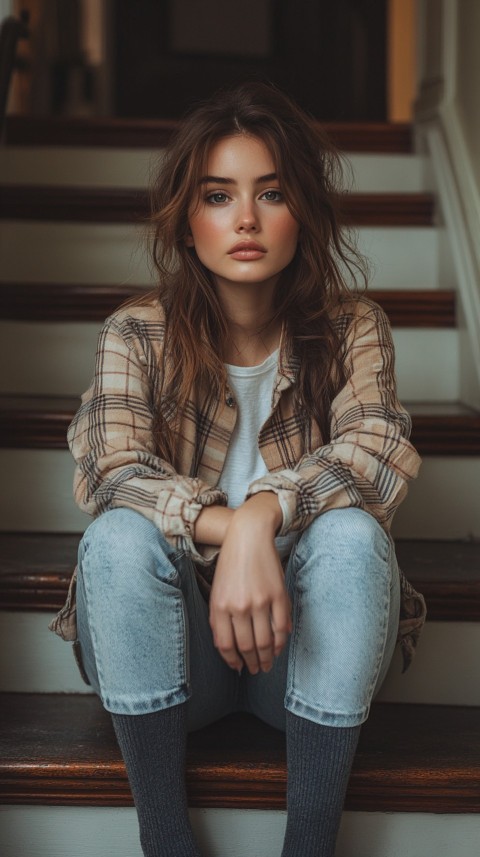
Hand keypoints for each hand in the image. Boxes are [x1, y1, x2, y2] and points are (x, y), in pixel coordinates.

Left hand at [209, 493, 291, 674]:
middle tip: (257, 670)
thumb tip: (230, 649)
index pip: (226, 645)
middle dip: (253, 663)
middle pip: (247, 646)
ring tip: (268, 663)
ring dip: (267, 657)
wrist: (248, 536)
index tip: (239, 668)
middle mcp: (239, 606)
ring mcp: (260, 601)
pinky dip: (281, 641)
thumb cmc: (231, 565)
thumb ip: (220, 619)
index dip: (233, 661)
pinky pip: (281, 627)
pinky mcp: (278, 595)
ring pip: (265, 641)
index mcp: (220, 606)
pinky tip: (278, 647)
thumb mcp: (217, 591)